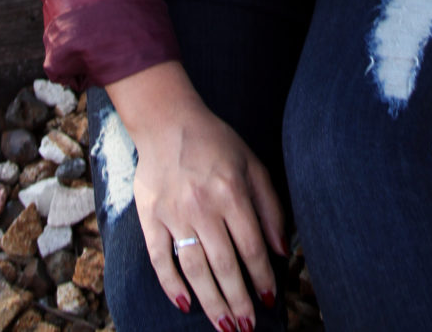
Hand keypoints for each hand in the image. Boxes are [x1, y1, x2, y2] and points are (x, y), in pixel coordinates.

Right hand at [107, 62, 283, 330]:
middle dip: (239, 301)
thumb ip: (270, 206)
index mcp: (231, 191)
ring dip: (211, 302)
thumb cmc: (216, 143)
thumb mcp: (251, 164)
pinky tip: (184, 304)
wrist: (167, 121)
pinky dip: (171, 284)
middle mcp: (203, 204)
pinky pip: (160, 258)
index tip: (269, 300)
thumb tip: (282, 250)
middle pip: (224, 265)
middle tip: (247, 327)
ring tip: (224, 325)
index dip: (262, 277)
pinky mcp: (150, 216)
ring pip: (194, 268)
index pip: (251, 247)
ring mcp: (174, 212)